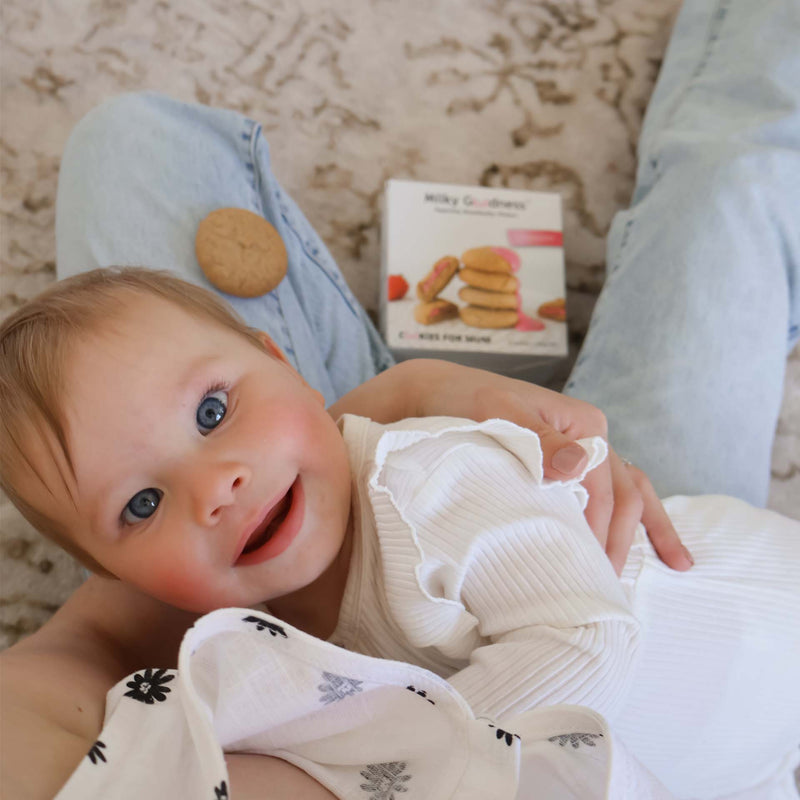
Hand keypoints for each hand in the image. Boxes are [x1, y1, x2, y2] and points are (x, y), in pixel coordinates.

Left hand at [395, 360, 692, 573]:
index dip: (600, 534)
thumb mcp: (497, 412)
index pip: (605, 491)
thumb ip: (538, 439)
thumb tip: (575, 465)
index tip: (588, 573)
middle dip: (623, 541)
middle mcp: (591, 437)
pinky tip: (642, 541)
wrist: (438, 393)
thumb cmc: (464, 402)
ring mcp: (582, 449)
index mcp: (585, 425)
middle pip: (625, 494)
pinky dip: (628, 516)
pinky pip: (608, 490)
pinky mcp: (567, 461)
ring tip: (678, 566)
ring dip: (649, 528)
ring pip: (629, 491)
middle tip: (609, 588)